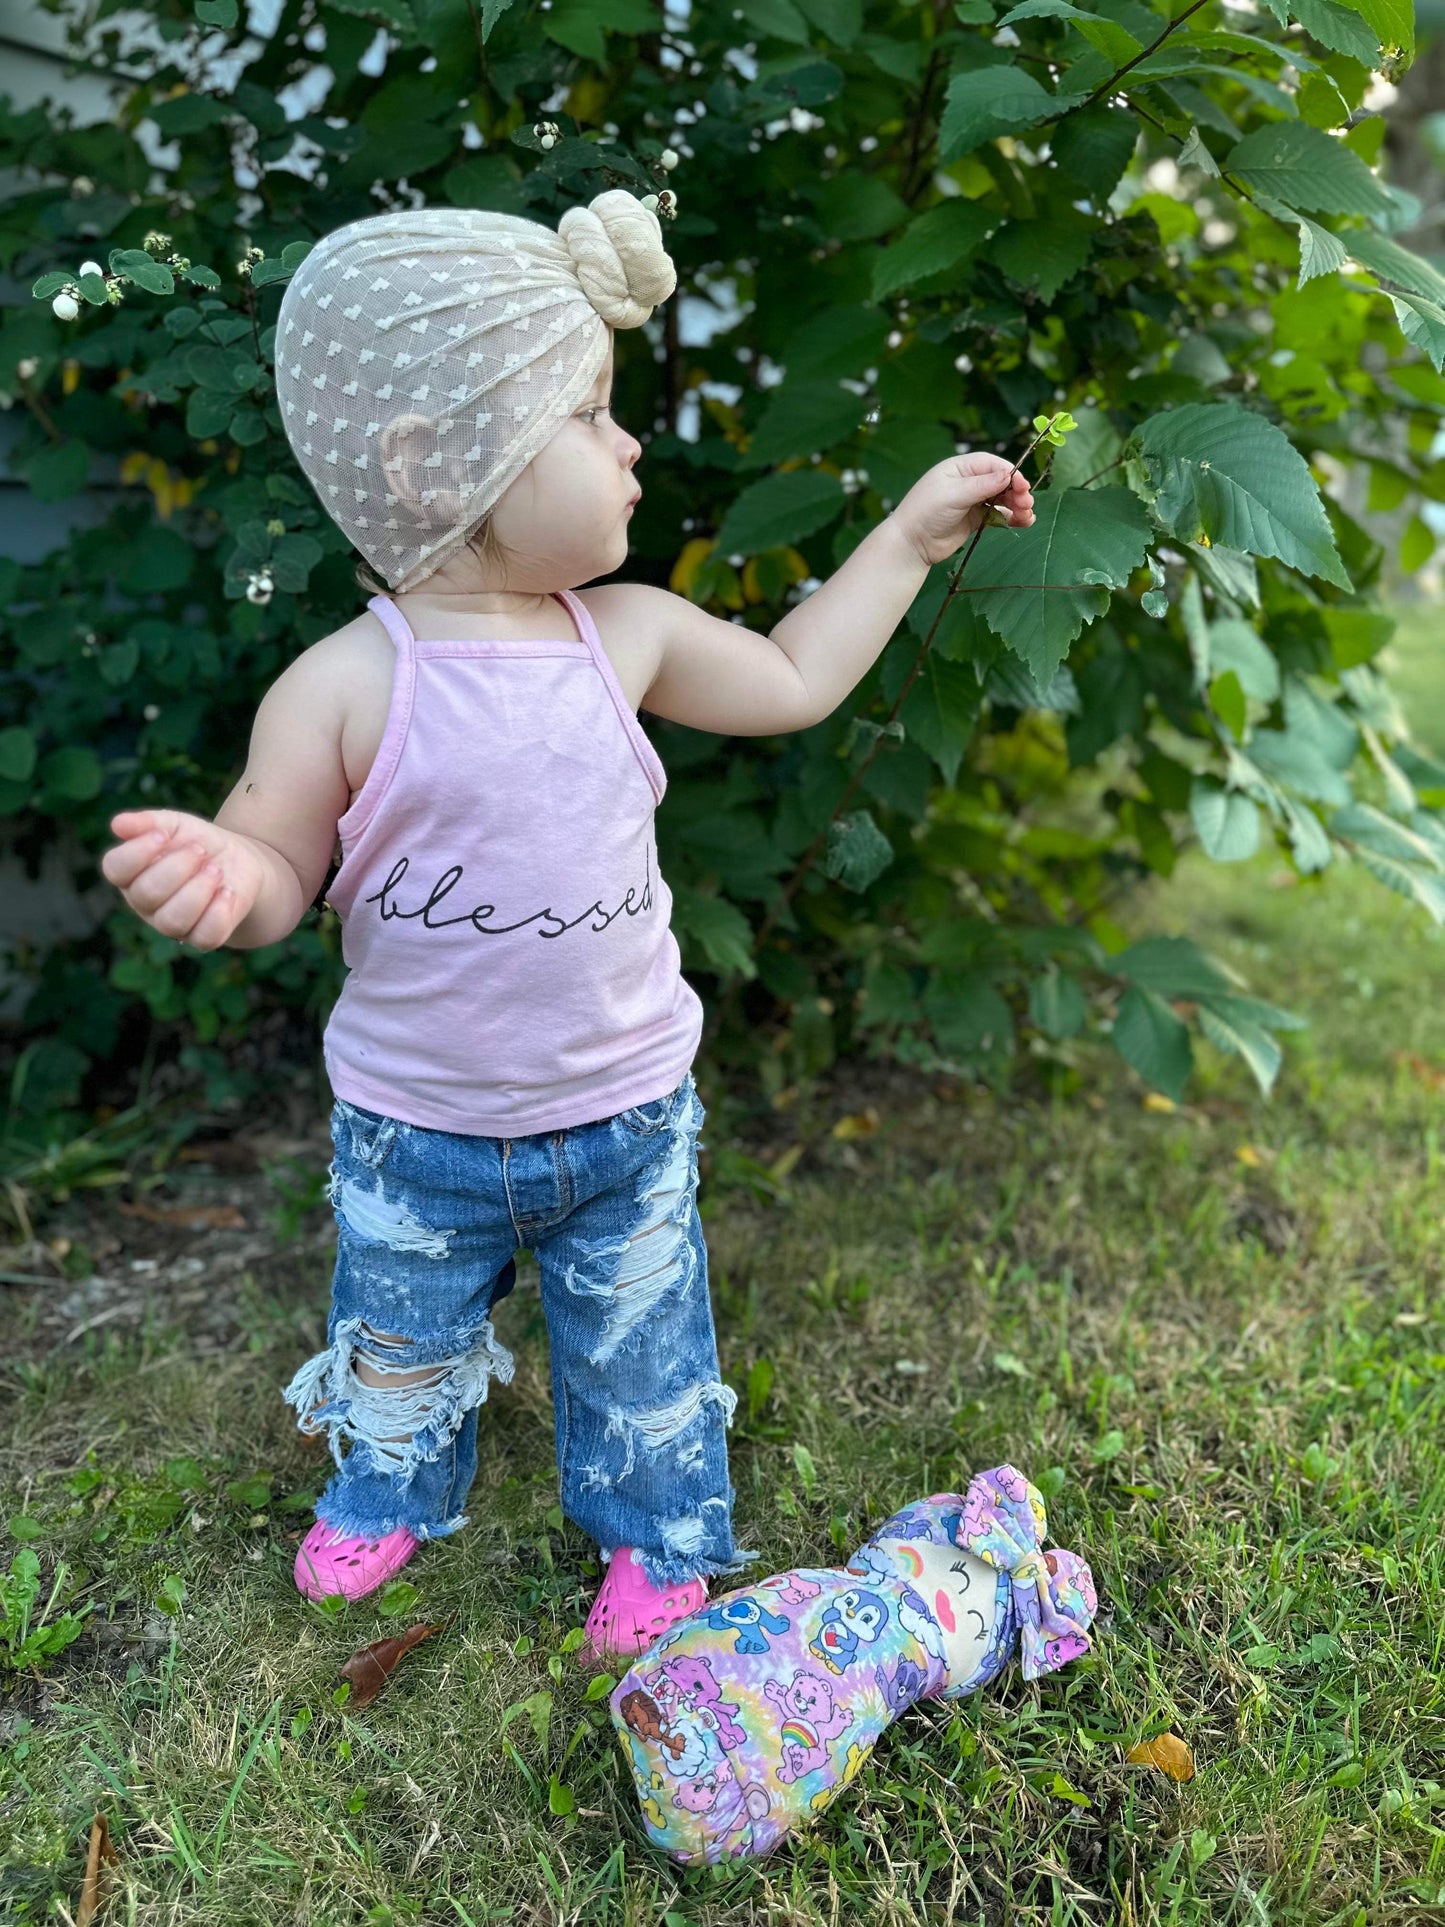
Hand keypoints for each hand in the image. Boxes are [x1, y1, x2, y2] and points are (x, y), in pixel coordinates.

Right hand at [101, 810, 266, 950]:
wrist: (238, 861)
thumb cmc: (197, 843)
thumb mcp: (175, 825)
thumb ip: (148, 822)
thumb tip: (116, 824)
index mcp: (131, 874)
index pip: (115, 868)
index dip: (137, 852)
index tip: (163, 836)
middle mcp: (145, 904)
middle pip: (146, 893)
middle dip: (177, 867)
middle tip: (200, 850)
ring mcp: (171, 925)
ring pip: (173, 920)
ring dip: (198, 890)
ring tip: (216, 870)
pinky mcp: (202, 937)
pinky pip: (205, 937)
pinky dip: (218, 912)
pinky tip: (228, 892)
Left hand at [891, 452, 1035, 567]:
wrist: (911, 544)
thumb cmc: (926, 512)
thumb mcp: (953, 495)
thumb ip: (981, 486)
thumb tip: (1008, 475)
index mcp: (960, 468)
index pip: (992, 465)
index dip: (1010, 474)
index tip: (1022, 487)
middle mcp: (968, 481)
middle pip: (1000, 481)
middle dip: (1016, 491)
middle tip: (1027, 503)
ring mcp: (972, 501)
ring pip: (1002, 498)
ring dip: (1017, 505)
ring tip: (1028, 516)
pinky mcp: (975, 519)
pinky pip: (998, 515)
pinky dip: (1011, 517)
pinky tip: (1023, 522)